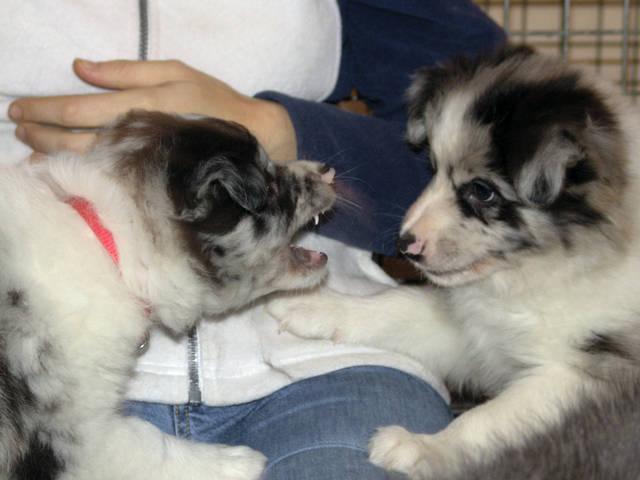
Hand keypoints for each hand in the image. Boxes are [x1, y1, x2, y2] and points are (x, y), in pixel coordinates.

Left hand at [8, 59, 295, 160]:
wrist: (256, 142)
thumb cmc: (216, 103)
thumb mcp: (175, 73)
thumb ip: (126, 71)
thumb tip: (79, 68)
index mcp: (142, 104)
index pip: (79, 109)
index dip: (44, 110)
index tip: (18, 109)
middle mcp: (139, 137)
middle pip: (76, 139)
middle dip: (40, 133)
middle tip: (18, 128)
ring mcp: (146, 165)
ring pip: (88, 163)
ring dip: (53, 155)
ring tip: (31, 150)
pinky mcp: (154, 184)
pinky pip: (109, 181)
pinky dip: (80, 176)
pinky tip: (65, 173)